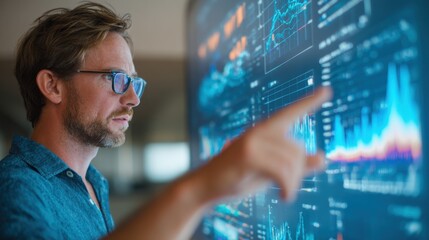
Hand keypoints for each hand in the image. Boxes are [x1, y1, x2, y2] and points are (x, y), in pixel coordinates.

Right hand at [197, 86, 331, 201]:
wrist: (207, 185)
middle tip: (288, 188)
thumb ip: (295, 164)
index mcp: (265, 131)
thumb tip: (323, 157)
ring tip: (285, 193)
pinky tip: (284, 197)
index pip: (291, 113)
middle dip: (298, 174)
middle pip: (297, 150)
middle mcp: (260, 131)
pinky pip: (281, 171)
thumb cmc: (239, 176)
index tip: (327, 90)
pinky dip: (288, 187)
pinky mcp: (248, 155)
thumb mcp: (269, 170)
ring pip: (291, 162)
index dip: (309, 102)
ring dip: (292, 183)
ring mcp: (253, 141)